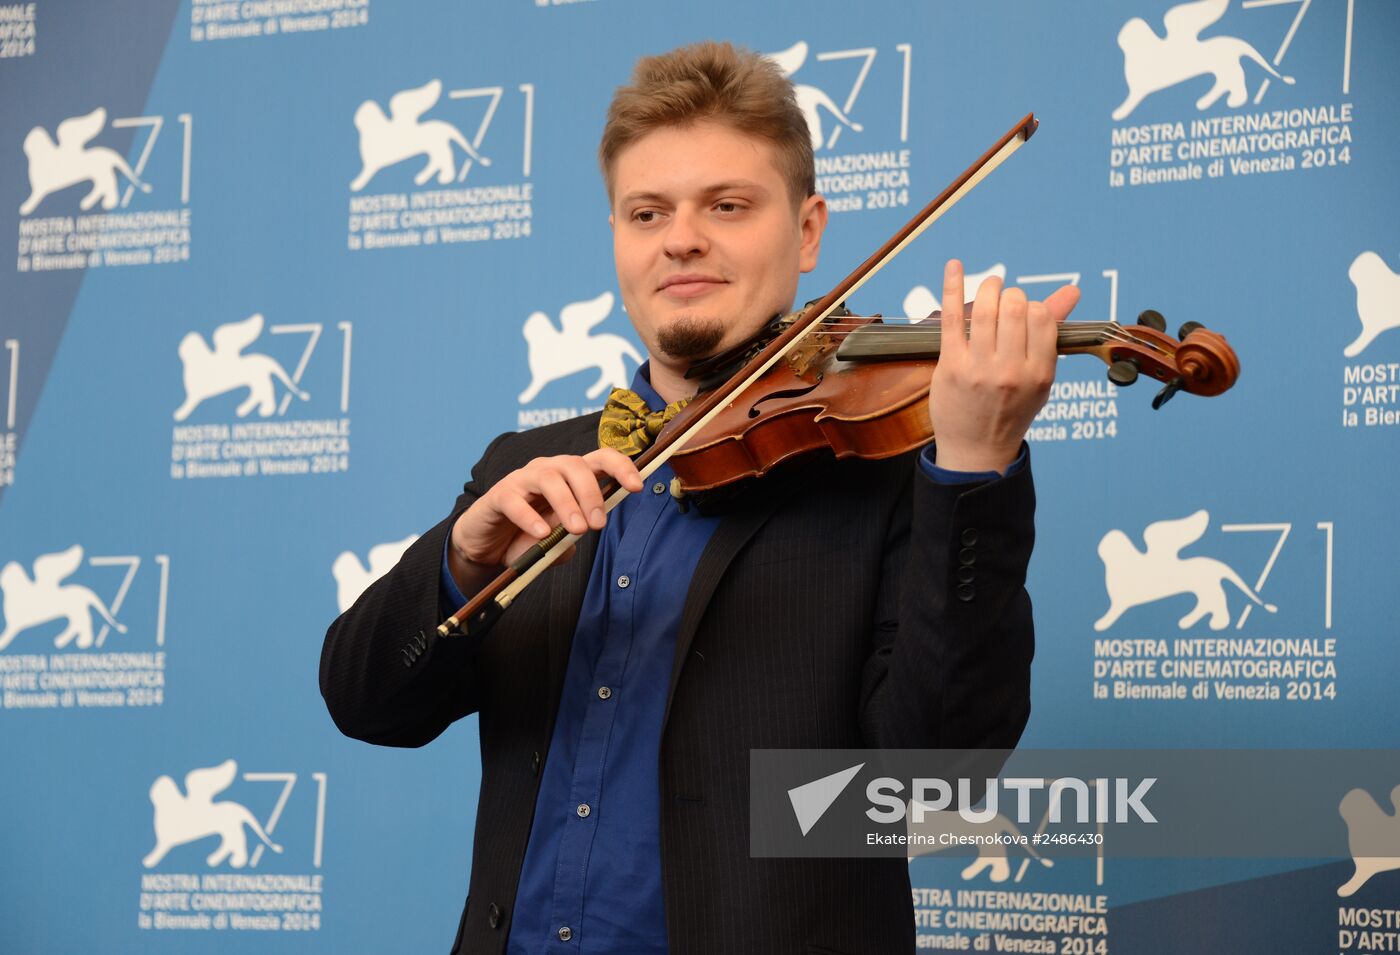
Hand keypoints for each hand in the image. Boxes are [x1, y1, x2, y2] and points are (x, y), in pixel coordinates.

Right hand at [448, 449, 642, 595]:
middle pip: (576, 465)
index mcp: (570, 476)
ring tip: (577, 530)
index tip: (638, 486)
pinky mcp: (499, 495)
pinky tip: (541, 534)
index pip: (600, 459)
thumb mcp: (559, 539)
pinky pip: (516, 500)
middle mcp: (548, 469)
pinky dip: (530, 517)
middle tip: (598, 524)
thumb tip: (586, 527)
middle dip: (592, 493)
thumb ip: (574, 534)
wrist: (487, 544)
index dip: (621, 467)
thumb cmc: (529, 535)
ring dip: (567, 504)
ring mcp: (522, 479)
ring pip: (549, 478)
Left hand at [928, 259, 1079, 472]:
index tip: (1023, 314)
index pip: (1041, 317)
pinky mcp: (950, 367)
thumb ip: (1053, 332)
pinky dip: (952, 286)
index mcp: (1039, 373)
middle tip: (1004, 301)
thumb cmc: (1011, 409)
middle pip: (1015, 308)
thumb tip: (1073, 290)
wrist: (977, 450)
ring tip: (989, 287)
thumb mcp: (1040, 378)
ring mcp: (979, 369)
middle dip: (1011, 296)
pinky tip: (954, 266)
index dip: (1033, 307)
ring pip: (986, 310)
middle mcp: (1011, 371)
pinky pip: (951, 318)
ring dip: (987, 288)